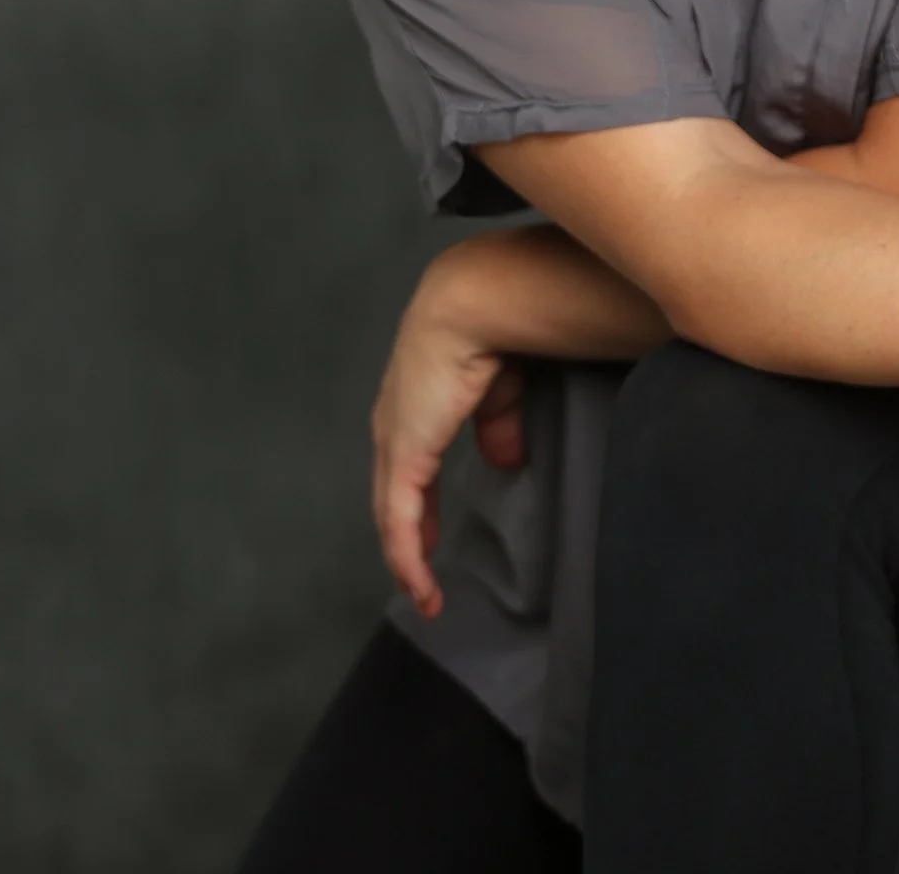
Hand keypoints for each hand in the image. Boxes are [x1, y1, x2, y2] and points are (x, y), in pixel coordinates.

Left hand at [370, 258, 517, 620]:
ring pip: (391, 514)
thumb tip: (507, 458)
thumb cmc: (492, 332)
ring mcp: (394, 440)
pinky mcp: (404, 456)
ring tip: (425, 593)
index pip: (406, 466)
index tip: (431, 537)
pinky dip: (408, 557)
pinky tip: (421, 584)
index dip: (419, 505)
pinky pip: (400, 521)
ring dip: (407, 557)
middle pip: (392, 496)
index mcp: (415, 403)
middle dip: (407, 538)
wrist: (476, 306)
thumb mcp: (501, 389)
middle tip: (423, 578)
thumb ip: (499, 425)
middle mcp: (394, 423)